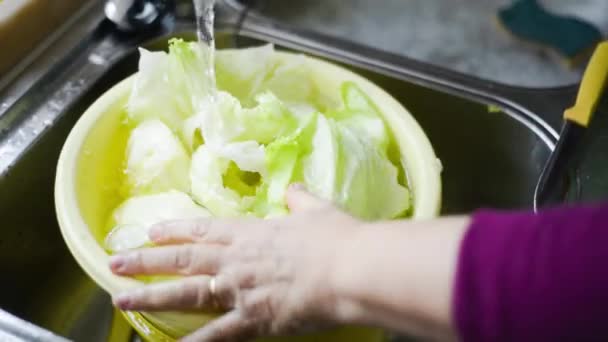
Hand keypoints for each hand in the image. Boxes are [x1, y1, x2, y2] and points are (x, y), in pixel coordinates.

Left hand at [109, 184, 362, 340]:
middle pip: (182, 260)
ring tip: (122, 298)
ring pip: (186, 293)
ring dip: (152, 296)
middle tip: (115, 262)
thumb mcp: (316, 210)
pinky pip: (216, 335)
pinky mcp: (253, 319)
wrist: (349, 268)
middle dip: (146, 261)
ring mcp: (240, 290)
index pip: (202, 230)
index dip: (174, 231)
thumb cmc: (335, 237)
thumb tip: (293, 189)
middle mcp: (236, 260)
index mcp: (250, 232)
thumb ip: (299, 199)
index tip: (151, 231)